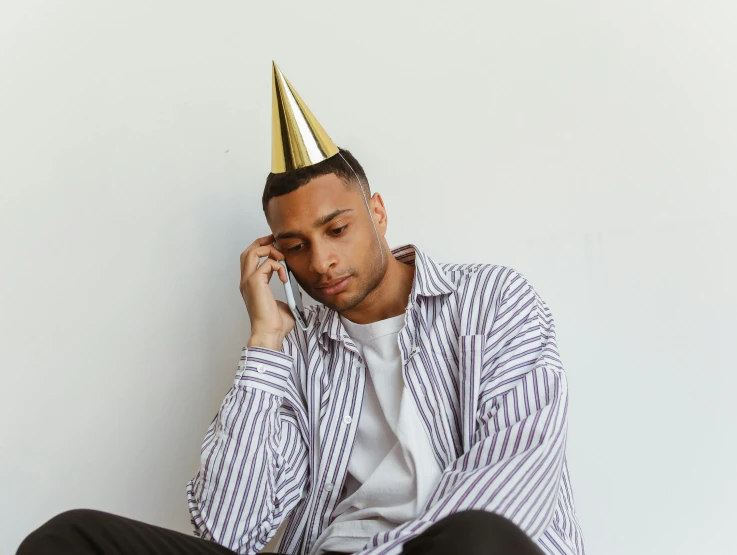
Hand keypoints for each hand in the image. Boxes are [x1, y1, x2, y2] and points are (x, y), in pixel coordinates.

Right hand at [239, 234, 295, 349]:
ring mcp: (248, 281)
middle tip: (276, 241)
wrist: (269, 333)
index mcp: (250, 286)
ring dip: (269, 250)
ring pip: (252, 252)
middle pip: (247, 251)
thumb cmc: (276, 324)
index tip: (277, 247)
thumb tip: (296, 287)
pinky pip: (267, 263)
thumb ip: (288, 293)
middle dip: (262, 242)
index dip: (261, 249)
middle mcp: (246, 281)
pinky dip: (279, 266)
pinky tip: (286, 278)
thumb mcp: (285, 304)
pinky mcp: (255, 282)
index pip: (250, 259)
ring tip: (282, 258)